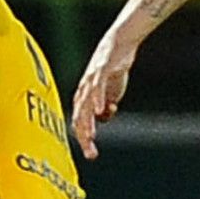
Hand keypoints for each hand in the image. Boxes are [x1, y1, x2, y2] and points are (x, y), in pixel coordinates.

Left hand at [72, 27, 137, 159]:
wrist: (119, 44)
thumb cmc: (112, 69)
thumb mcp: (110, 93)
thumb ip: (105, 106)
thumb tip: (102, 118)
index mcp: (84, 97)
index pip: (80, 123)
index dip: (84, 139)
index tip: (91, 155)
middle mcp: (83, 90)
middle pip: (80, 117)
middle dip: (84, 137)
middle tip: (91, 153)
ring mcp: (91, 80)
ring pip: (86, 105)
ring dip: (88, 122)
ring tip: (91, 137)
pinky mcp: (100, 70)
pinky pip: (97, 87)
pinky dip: (98, 99)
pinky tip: (100, 110)